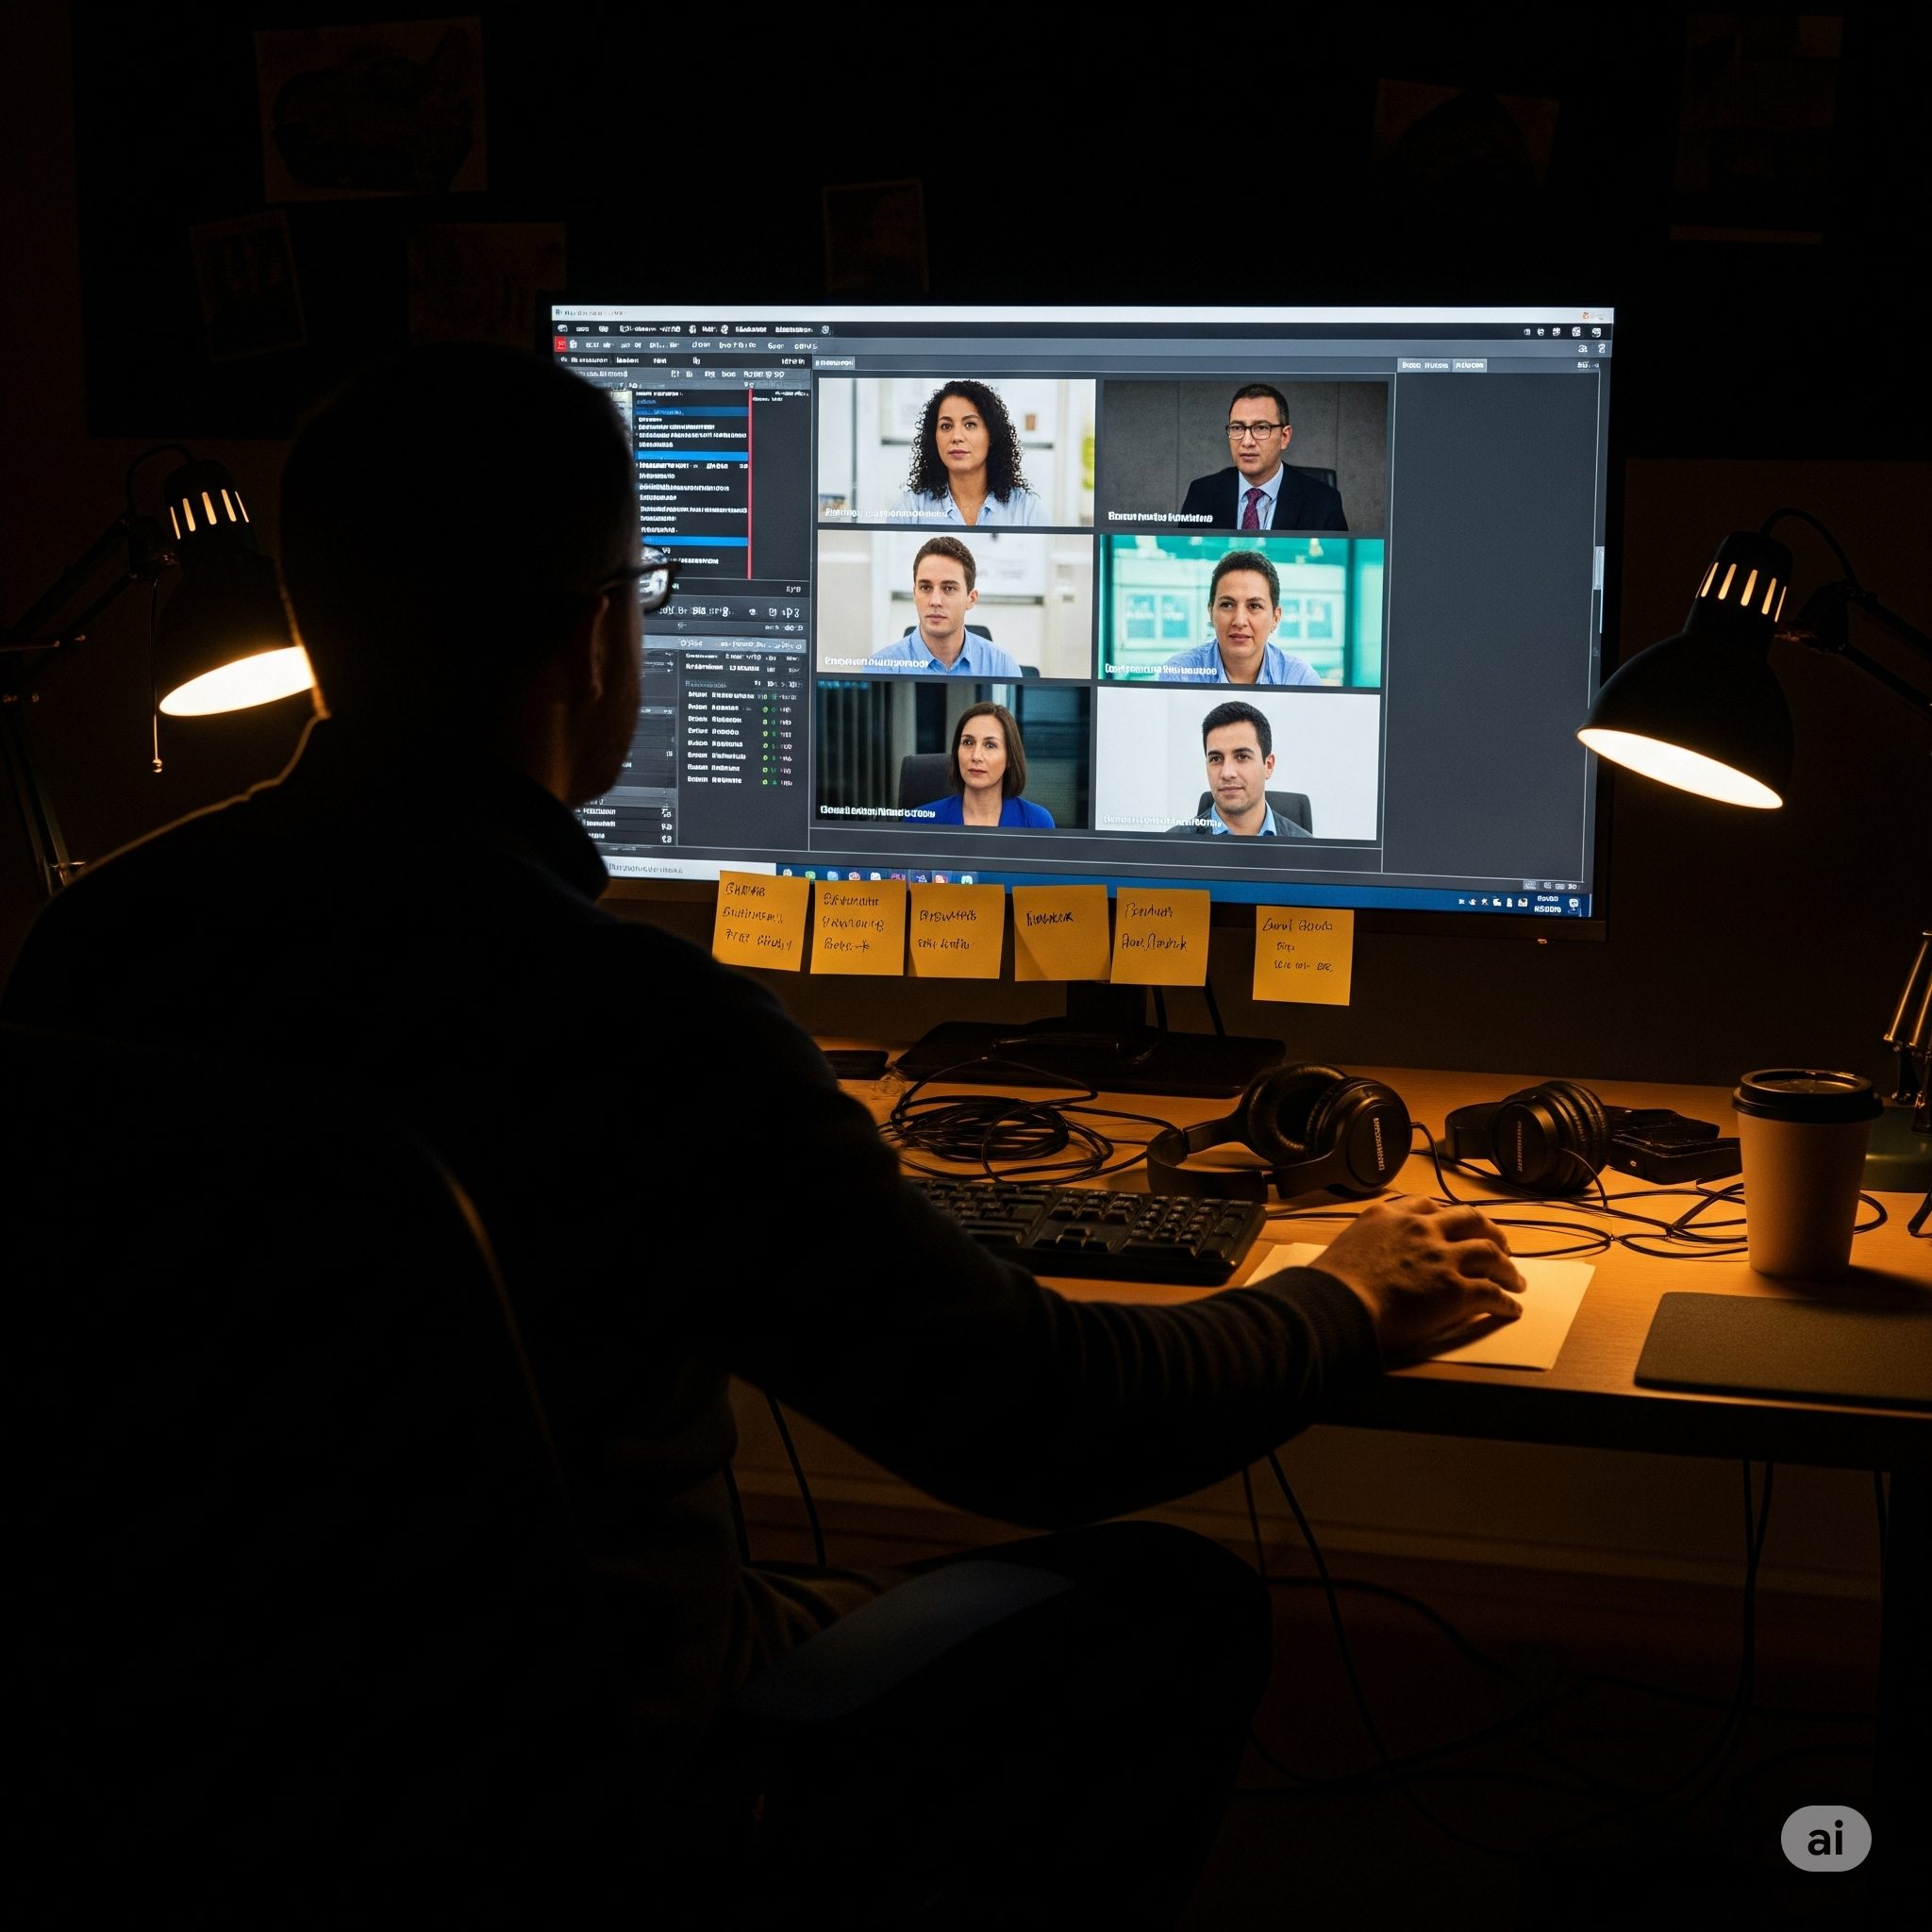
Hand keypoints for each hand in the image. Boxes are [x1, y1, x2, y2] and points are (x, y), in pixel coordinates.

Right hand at [1309, 1195, 1524, 1363]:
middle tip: (1499, 1244)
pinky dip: (1505, 1300)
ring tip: (1514, 1278)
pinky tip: (1510, 1307)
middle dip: (1489, 1231)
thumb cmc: (1333, 1283)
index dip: (1448, 1216)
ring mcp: (1442, 1258)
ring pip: (1489, 1253)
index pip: (1429, 1205)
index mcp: (1392, 1215)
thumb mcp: (1349, 1244)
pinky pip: (1491, 1293)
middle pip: (1469, 1220)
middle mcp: (1421, 1229)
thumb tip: (1372, 1259)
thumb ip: (1370, 1243)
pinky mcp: (1455, 1290)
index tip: (1455, 1224)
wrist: (1337, 1304)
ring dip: (1507, 1266)